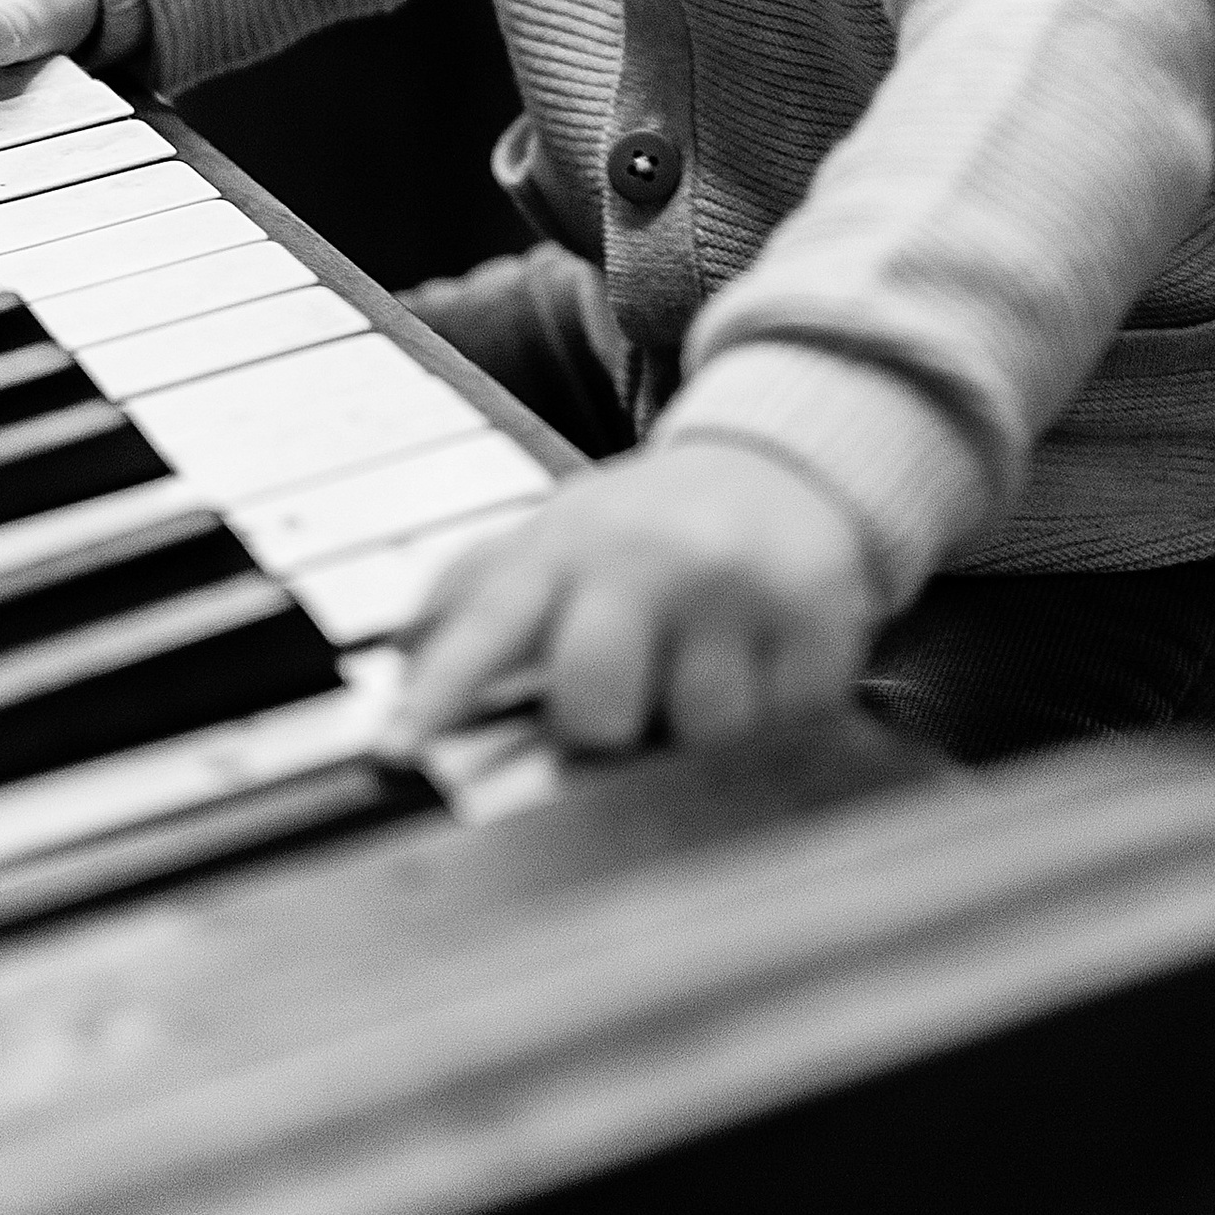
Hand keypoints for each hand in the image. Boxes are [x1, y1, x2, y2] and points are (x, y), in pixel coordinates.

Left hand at [393, 442, 881, 758]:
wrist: (782, 464)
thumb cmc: (647, 530)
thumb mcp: (555, 536)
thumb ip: (475, 596)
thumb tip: (397, 664)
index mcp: (564, 547)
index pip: (488, 626)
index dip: (440, 693)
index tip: (395, 751)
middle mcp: (647, 557)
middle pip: (596, 705)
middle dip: (607, 725)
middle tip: (631, 693)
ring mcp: (738, 583)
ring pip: (703, 732)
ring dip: (703, 722)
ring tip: (706, 664)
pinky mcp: (819, 611)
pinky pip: (788, 722)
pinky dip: (779, 711)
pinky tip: (767, 661)